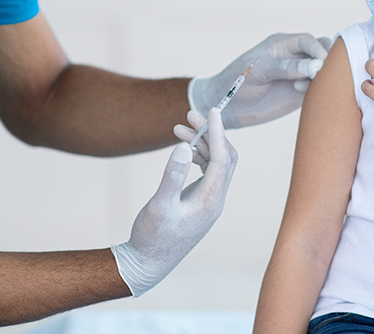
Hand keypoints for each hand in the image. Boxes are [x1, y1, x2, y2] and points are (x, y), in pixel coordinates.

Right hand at [111, 108, 236, 296]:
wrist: (147, 264)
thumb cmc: (152, 238)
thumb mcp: (158, 206)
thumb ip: (172, 176)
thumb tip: (185, 146)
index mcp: (210, 199)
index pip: (222, 158)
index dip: (218, 132)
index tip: (210, 110)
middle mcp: (215, 199)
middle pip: (225, 157)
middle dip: (211, 133)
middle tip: (189, 116)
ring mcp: (209, 200)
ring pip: (216, 163)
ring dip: (202, 143)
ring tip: (178, 130)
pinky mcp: (200, 201)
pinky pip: (208, 171)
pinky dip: (198, 155)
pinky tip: (183, 149)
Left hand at [189, 33, 330, 128]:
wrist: (227, 108)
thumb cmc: (237, 83)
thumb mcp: (259, 72)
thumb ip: (286, 67)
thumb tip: (316, 66)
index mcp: (283, 44)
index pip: (308, 40)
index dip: (318, 48)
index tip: (321, 62)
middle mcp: (294, 57)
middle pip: (323, 51)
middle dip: (327, 61)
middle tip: (317, 75)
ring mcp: (299, 75)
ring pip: (325, 70)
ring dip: (323, 77)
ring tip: (301, 87)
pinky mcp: (301, 93)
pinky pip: (319, 88)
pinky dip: (320, 90)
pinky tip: (303, 94)